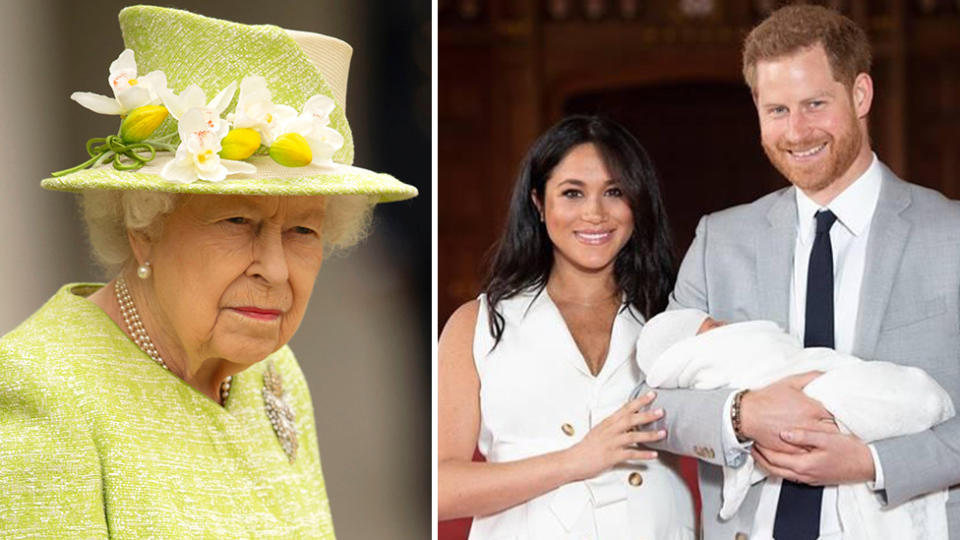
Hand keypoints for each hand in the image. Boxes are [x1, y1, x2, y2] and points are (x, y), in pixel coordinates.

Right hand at [563, 393, 665, 481]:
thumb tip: (626, 421)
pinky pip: (631, 454)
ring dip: (650, 434)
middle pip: (631, 419)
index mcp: (607, 423)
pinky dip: (643, 455)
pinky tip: (653, 455)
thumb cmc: (585, 447)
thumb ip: (612, 425)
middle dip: (647, 414)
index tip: (650, 395)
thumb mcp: (598, 431)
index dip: (639, 401)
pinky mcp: (612, 456)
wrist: (573, 460)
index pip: (625, 408)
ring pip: (633, 436)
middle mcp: (610, 431)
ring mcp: (612, 443)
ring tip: (662, 433)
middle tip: (661, 411)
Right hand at [740, 371, 831, 452]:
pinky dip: (814, 449)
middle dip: (837, 428)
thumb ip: (811, 377)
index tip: (840, 414)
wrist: (747, 414)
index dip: (840, 414)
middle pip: (834, 430)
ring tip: (829, 438)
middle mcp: (809, 424)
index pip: (837, 414)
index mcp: (811, 408)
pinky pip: (810, 452)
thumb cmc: (767, 398)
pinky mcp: (793, 449)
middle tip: (838, 426)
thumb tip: (827, 374)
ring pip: (823, 443)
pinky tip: (815, 447)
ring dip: (827, 440)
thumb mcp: (790, 382)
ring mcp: (802, 438)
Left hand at [752, 426, 875, 484]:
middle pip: (773, 468)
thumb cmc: (850, 451)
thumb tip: (784, 433)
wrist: (868, 465)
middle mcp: (804, 475)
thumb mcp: (827, 438)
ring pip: (780, 473)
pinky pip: (790, 474)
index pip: (774, 458)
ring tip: (760, 449)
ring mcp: (809, 478)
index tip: (754, 437)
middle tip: (751, 444)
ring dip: (768, 462)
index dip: (761, 448)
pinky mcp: (814, 478)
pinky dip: (780, 466)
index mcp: (804, 465)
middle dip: (759, 457)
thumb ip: (804, 435)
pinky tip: (780, 456)